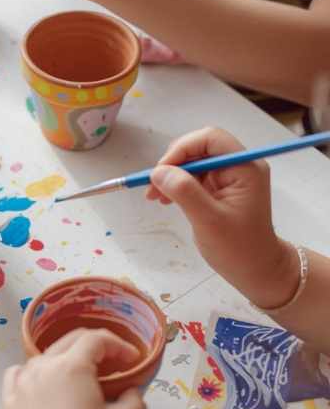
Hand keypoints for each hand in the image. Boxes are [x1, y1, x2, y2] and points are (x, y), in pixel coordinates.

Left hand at [3, 329, 145, 408]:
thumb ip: (134, 397)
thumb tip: (130, 390)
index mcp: (71, 365)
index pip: (96, 339)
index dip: (118, 344)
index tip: (132, 359)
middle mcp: (42, 366)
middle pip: (70, 341)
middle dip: (95, 347)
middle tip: (113, 363)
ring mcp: (22, 382)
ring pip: (45, 356)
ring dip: (66, 359)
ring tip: (81, 378)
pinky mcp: (9, 401)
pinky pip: (19, 373)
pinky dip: (35, 372)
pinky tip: (44, 384)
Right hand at [147, 127, 299, 308]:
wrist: (255, 270)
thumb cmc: (238, 248)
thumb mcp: (209, 220)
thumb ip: (185, 192)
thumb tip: (158, 172)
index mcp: (244, 168)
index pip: (211, 139)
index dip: (183, 149)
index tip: (161, 171)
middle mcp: (238, 166)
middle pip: (199, 147)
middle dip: (173, 163)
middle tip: (153, 185)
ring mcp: (228, 177)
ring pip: (192, 161)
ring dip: (170, 175)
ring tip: (154, 196)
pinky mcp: (218, 188)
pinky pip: (192, 176)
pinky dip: (175, 184)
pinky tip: (164, 199)